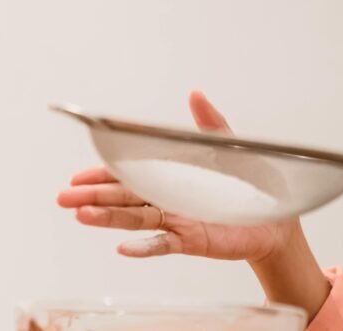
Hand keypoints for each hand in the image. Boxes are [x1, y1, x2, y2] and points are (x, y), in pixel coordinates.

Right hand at [56, 91, 298, 262]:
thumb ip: (210, 123)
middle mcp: (169, 199)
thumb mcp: (230, 146)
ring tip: (81, 215)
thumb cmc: (253, 182)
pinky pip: (164, 244)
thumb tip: (195, 93)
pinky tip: (123, 248)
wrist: (278, 216)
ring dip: (108, 218)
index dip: (103, 177)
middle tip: (64, 198)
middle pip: (125, 198)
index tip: (77, 177)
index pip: (130, 176)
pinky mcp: (193, 239)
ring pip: (137, 219)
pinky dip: (144, 247)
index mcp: (172, 176)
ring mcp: (179, 221)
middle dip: (93, 197)